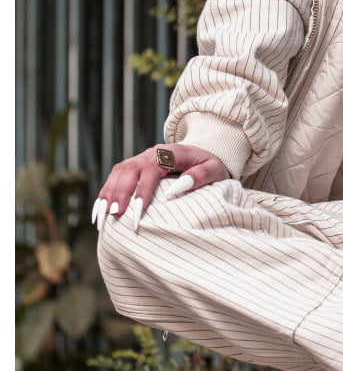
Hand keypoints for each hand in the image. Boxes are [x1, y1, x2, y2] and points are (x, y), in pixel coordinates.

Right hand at [93, 144, 229, 229]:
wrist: (203, 154)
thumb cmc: (210, 165)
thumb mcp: (215, 169)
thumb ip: (201, 175)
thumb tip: (177, 187)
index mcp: (171, 152)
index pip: (151, 169)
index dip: (143, 190)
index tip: (138, 212)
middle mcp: (152, 153)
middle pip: (129, 169)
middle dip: (120, 193)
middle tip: (115, 215)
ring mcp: (141, 159)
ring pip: (118, 172)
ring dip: (108, 193)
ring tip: (102, 217)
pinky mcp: (134, 167)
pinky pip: (115, 177)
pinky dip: (105, 193)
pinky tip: (98, 212)